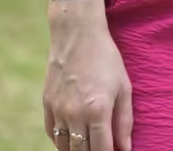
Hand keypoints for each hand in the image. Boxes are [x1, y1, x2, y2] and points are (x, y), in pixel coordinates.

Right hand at [44, 19, 132, 150]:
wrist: (77, 34)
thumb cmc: (106, 58)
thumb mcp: (123, 86)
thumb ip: (124, 121)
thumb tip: (125, 149)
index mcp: (98, 110)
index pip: (102, 150)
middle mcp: (75, 114)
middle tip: (102, 146)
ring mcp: (58, 111)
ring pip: (65, 148)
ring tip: (89, 144)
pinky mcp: (47, 105)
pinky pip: (52, 134)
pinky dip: (62, 141)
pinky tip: (73, 137)